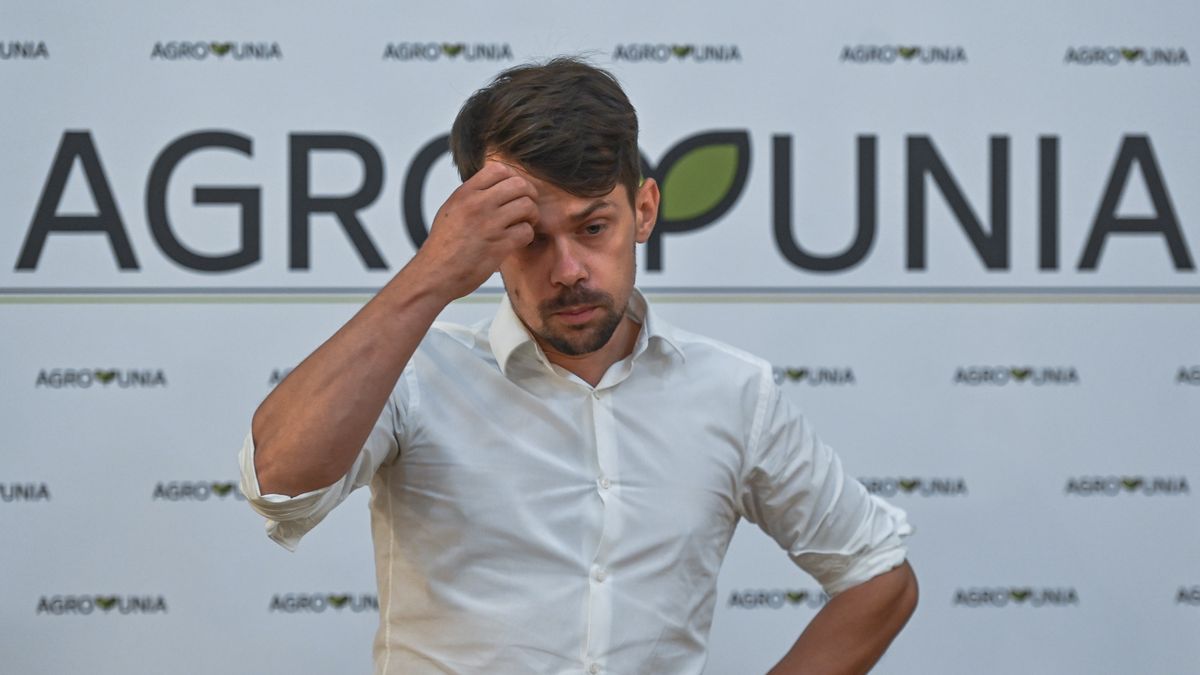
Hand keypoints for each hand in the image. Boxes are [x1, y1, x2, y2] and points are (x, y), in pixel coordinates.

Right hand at [410, 160, 537, 301]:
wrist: (434, 274)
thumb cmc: (442, 246)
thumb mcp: (451, 210)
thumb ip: (471, 196)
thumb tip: (492, 187)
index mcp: (464, 193)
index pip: (498, 169)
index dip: (512, 178)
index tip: (513, 192)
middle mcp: (477, 205)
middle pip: (519, 184)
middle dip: (528, 195)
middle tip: (526, 208)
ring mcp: (489, 225)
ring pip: (527, 206)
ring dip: (531, 216)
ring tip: (524, 224)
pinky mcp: (499, 245)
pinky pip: (526, 231)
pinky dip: (526, 236)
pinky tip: (517, 240)